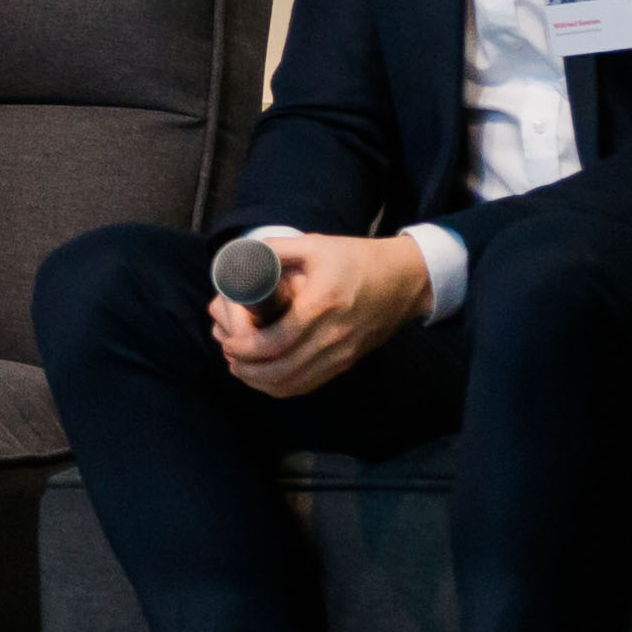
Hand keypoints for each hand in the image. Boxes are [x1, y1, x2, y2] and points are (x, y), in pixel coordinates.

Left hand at [210, 231, 429, 398]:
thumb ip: (275, 249)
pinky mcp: (347, 363)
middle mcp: (332, 336)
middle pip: (280, 370)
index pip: (274, 342)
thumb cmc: (357, 259)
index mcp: (321, 305)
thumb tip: (240, 257)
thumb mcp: (316, 244)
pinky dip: (283, 387)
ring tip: (241, 369)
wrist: (404, 280)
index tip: (228, 342)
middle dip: (247, 369)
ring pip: (293, 384)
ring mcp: (342, 354)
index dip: (244, 348)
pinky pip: (309, 385)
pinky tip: (267, 377)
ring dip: (261, 382)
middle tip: (230, 357)